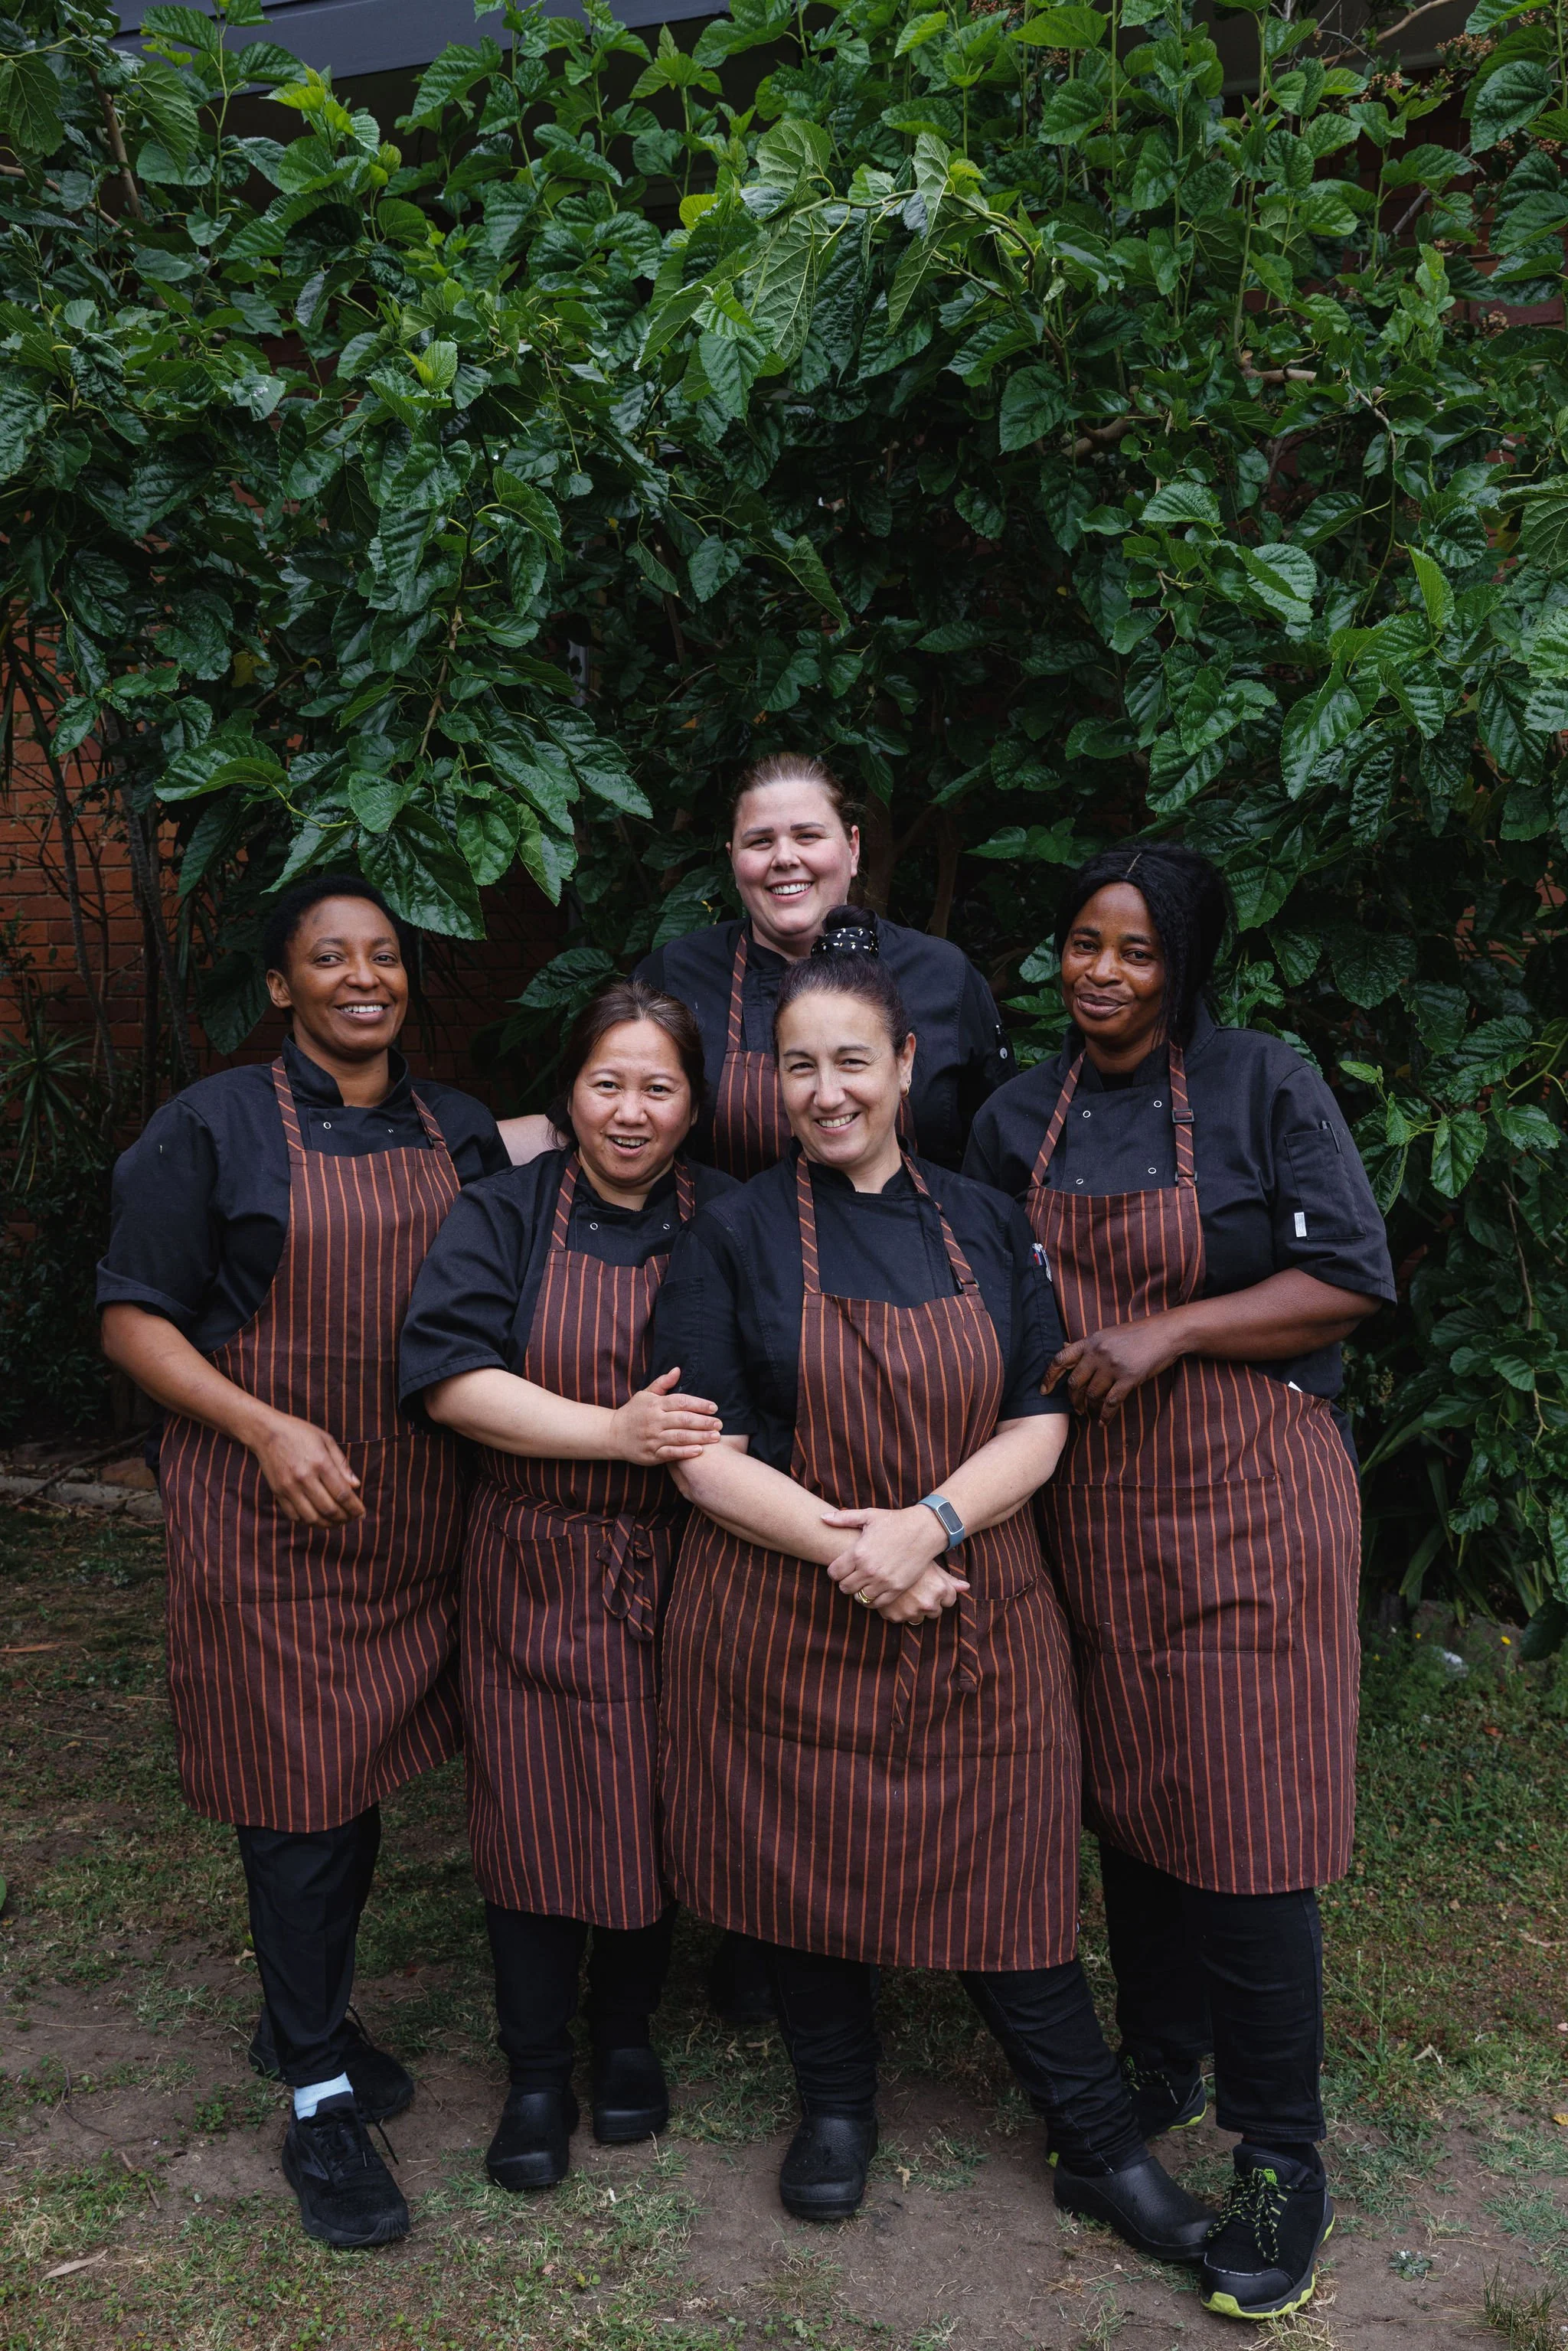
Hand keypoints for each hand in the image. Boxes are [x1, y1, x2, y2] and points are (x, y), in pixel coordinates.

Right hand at [250, 1413, 365, 1524]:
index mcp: (320, 1463)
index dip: (354, 1507)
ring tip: (337, 1522)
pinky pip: (295, 1516)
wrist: (266, 1431)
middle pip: (329, 1509)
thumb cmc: (300, 1433)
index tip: (361, 1513)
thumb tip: (356, 1485)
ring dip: (327, 1524)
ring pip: (312, 1518)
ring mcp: (289, 1487)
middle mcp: (304, 1478)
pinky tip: (317, 1518)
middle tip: (351, 1518)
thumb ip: (342, 1464)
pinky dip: (308, 1522)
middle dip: (344, 1518)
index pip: (342, 1494)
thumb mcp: (326, 1440)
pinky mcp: (278, 1493)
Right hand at [611, 1367, 721, 1464]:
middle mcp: (654, 1421)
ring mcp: (653, 1438)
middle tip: (719, 1424)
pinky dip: (686, 1452)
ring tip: (715, 1437)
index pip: (681, 1402)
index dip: (699, 1404)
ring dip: (700, 1437)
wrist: (613, 1434)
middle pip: (684, 1420)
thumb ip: (663, 1383)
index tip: (714, 1408)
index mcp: (655, 1404)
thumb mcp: (645, 1395)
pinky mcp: (651, 1454)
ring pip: (680, 1437)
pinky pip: (671, 1453)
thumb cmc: (633, 1412)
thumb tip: (678, 1370)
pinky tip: (699, 1450)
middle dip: (704, 1422)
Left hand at [822, 1504, 969, 1614]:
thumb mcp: (868, 1516)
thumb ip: (843, 1518)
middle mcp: (869, 1570)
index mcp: (858, 1553)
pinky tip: (874, 1590)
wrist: (924, 1530)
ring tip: (863, 1583)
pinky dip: (873, 1600)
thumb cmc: (895, 1521)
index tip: (840, 1568)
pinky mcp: (897, 1588)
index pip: (834, 1573)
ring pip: (860, 1598)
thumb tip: (822, 1517)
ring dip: (858, 1592)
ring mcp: (883, 1581)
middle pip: (844, 1587)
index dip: (834, 1571)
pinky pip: (877, 1603)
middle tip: (851, 1576)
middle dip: (845, 1582)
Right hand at [875, 1564, 967, 1623]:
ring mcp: (912, 1612)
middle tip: (917, 1589)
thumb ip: (948, 1579)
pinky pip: (902, 1619)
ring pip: (919, 1618)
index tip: (931, 1584)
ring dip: (914, 1610)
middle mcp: (929, 1603)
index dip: (941, 1592)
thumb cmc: (906, 1557)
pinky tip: (895, 1598)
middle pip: (936, 1612)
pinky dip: (899, 1611)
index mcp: (940, 1589)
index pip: (950, 1600)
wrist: (877, 1559)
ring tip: (906, 1594)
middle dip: (929, 1603)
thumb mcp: (929, 1564)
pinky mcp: (896, 1617)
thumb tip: (966, 1587)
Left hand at [1044, 1315, 1180, 1417]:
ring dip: (1089, 1407)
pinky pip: (1111, 1402)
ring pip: (1092, 1394)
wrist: (1166, 1333)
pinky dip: (1105, 1416)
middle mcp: (1098, 1353)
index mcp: (1090, 1341)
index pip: (1060, 1359)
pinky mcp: (1129, 1378)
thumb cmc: (1137, 1334)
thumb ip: (1086, 1345)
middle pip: (1075, 1382)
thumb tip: (1062, 1347)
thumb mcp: (1107, 1334)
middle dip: (1072, 1399)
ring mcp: (1113, 1366)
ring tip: (1090, 1413)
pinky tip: (1103, 1422)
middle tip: (1076, 1409)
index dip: (1049, 1377)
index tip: (1044, 1391)